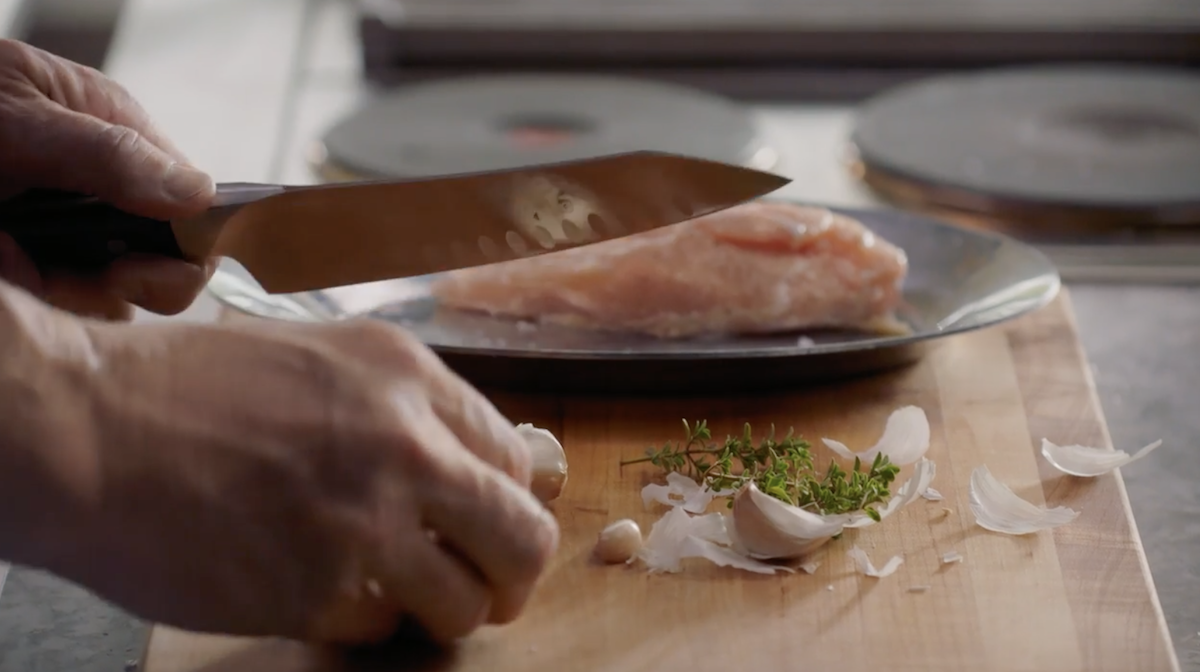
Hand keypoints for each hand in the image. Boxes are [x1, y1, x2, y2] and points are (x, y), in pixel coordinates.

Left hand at [0, 39, 215, 320]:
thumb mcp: (19, 119)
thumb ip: (109, 155)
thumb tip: (198, 194)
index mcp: (118, 137)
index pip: (192, 209)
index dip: (178, 251)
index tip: (128, 270)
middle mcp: (102, 189)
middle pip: (160, 263)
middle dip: (118, 283)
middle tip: (61, 278)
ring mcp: (65, 230)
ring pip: (109, 297)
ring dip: (62, 297)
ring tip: (8, 262)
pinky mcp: (30, 263)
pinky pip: (60, 305)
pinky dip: (31, 299)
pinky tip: (5, 266)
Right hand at [49, 316, 558, 645]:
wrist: (90, 427)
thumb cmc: (187, 388)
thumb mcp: (318, 358)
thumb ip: (401, 407)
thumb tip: (460, 465)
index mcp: (407, 376)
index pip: (514, 459)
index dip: (503, 502)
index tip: (483, 525)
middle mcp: (405, 445)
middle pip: (522, 538)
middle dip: (512, 574)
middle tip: (486, 588)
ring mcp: (365, 523)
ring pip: (464, 603)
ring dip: (439, 609)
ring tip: (396, 593)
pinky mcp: (317, 592)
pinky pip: (380, 628)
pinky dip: (361, 621)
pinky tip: (317, 588)